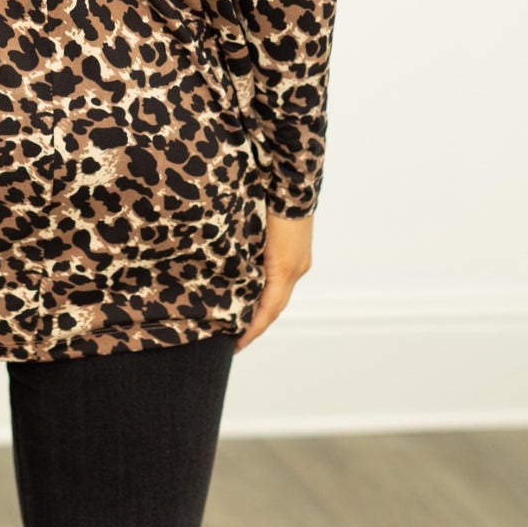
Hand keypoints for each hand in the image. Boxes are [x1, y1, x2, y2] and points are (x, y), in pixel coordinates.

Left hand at [233, 209, 312, 352]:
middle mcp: (295, 269)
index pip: (267, 310)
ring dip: (263, 308)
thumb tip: (227, 281)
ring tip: (243, 320)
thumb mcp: (251, 235)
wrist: (293, 180)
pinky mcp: (299, 252)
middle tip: (236, 339)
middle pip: (275, 305)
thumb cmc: (269, 204)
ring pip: (280, 293)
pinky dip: (269, 291)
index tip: (236, 346)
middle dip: (257, 324)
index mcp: (284, 269)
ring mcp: (300, 261)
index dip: (252, 330)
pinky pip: (283, 280)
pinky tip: (256, 292)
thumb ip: (242, 261)